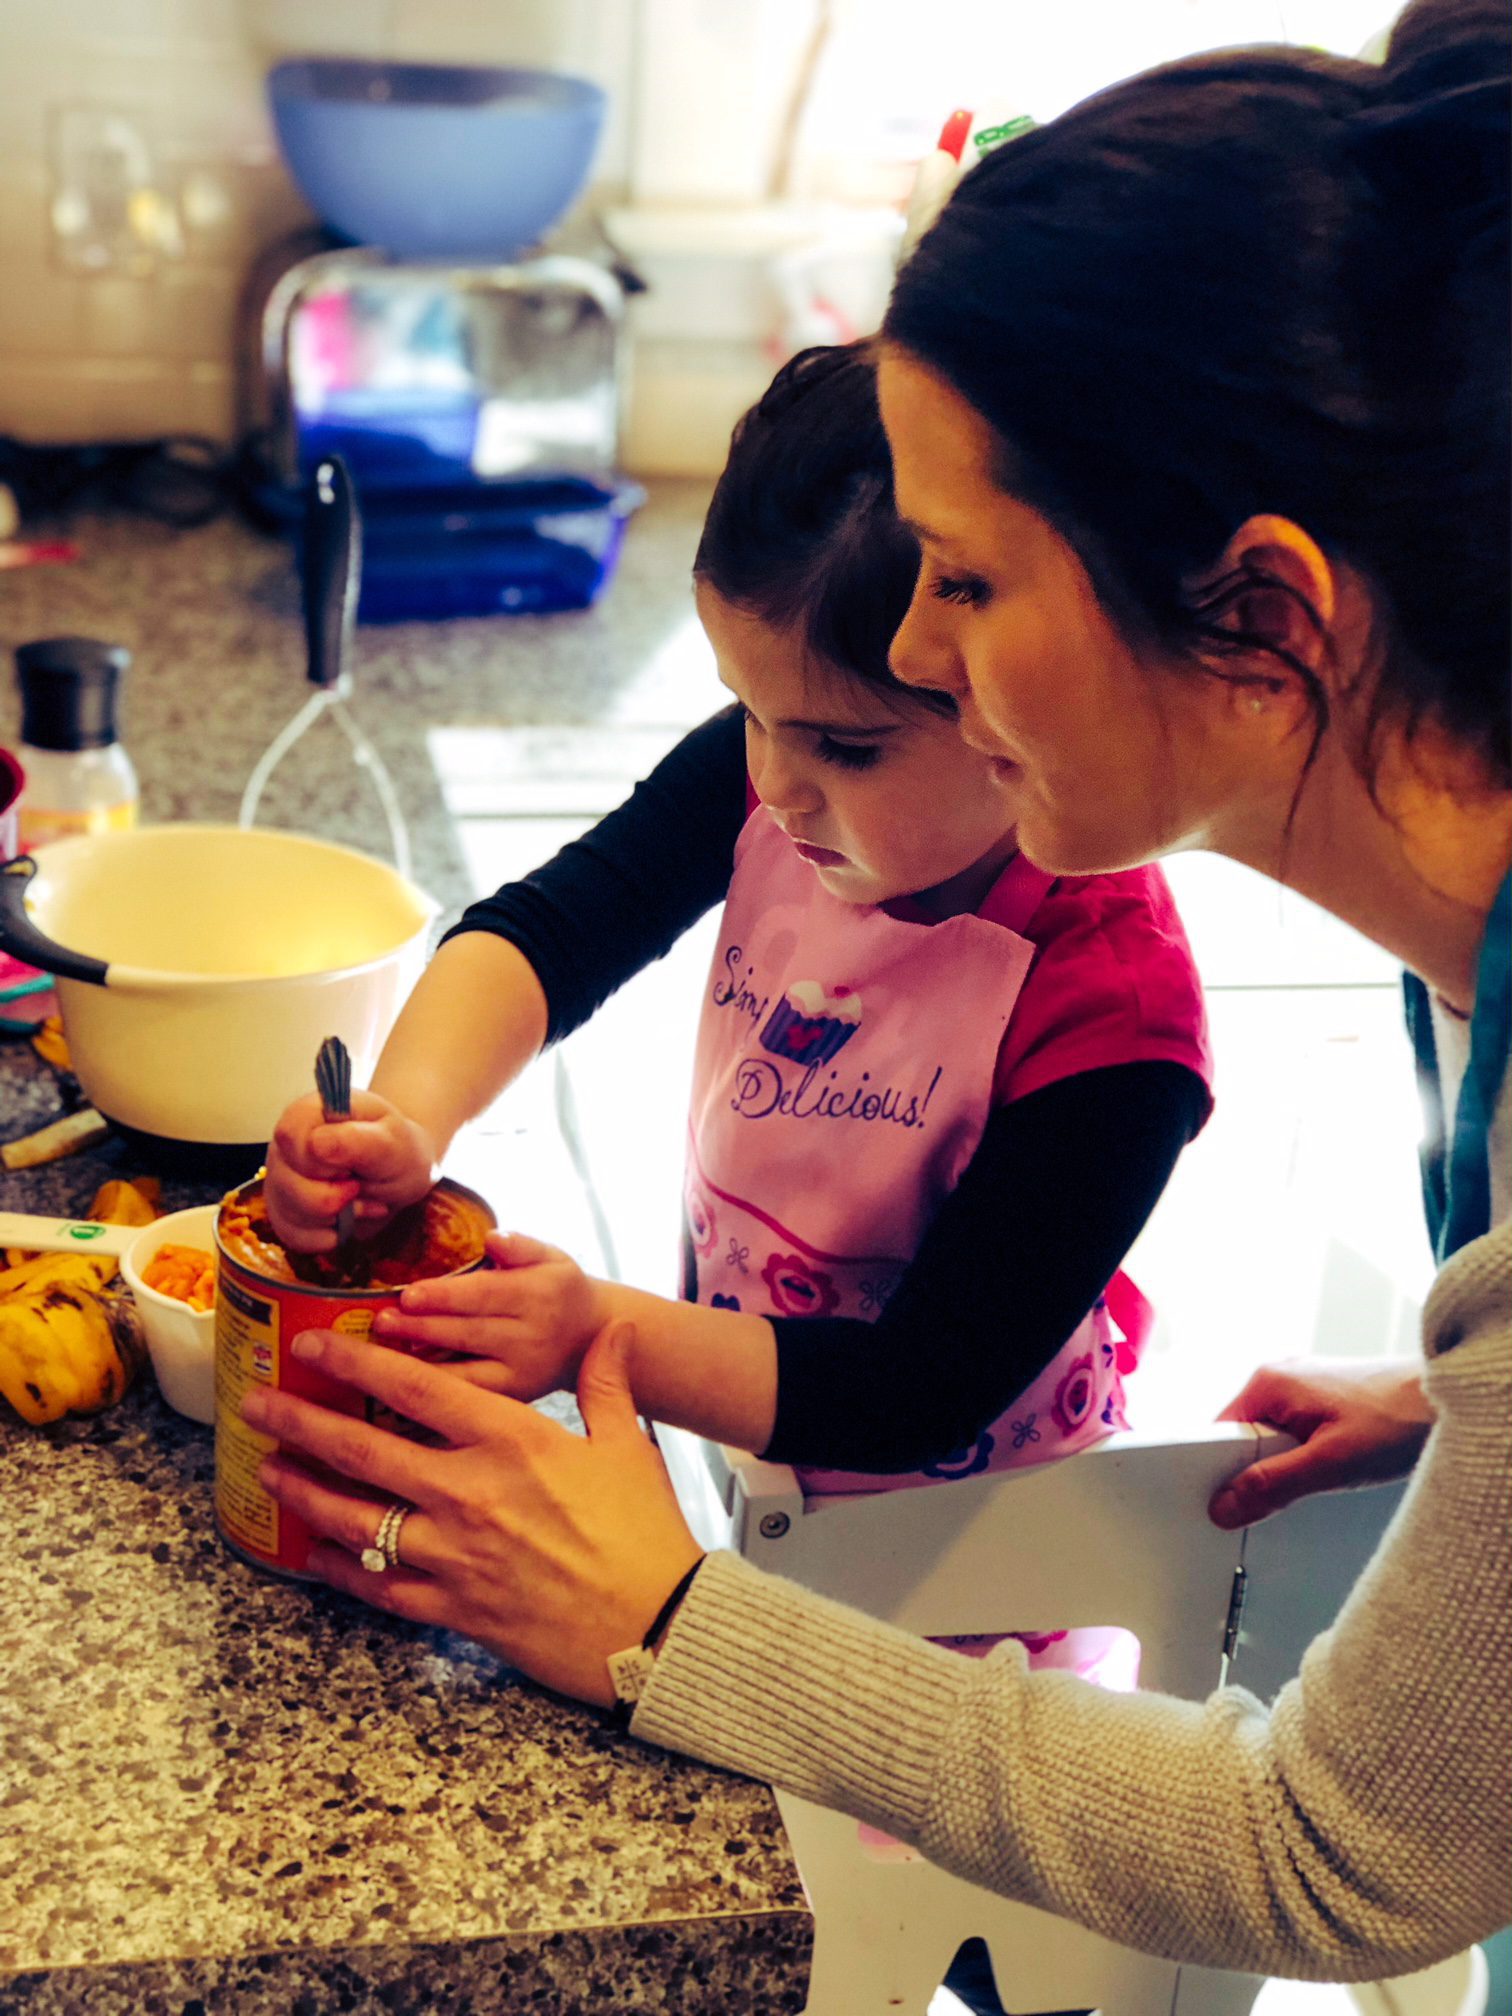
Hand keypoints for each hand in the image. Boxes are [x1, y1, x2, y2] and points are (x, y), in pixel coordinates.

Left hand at [241, 1320, 704, 1705]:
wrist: (657, 1626)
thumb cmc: (646, 1532)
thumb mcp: (628, 1444)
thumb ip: (606, 1383)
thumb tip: (613, 1332)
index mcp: (512, 1441)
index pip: (416, 1389)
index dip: (357, 1362)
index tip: (314, 1345)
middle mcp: (471, 1493)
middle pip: (365, 1450)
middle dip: (302, 1423)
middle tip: (257, 1404)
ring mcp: (456, 1555)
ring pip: (357, 1519)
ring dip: (306, 1492)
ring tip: (270, 1471)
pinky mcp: (454, 1608)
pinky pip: (380, 1586)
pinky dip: (342, 1569)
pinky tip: (313, 1554)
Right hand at [265, 1089, 437, 1251]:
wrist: (400, 1174)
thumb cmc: (396, 1151)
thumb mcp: (392, 1143)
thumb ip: (357, 1141)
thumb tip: (316, 1144)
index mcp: (307, 1113)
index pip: (290, 1137)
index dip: (322, 1161)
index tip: (351, 1165)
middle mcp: (286, 1145)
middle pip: (287, 1183)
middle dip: (334, 1196)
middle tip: (360, 1184)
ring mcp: (281, 1178)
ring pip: (289, 1213)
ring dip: (334, 1217)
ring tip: (358, 1200)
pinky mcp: (283, 1210)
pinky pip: (292, 1236)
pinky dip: (326, 1236)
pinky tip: (346, 1220)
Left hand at [373, 1232, 608, 1399]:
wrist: (592, 1338)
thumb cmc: (560, 1290)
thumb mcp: (553, 1259)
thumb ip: (522, 1246)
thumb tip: (491, 1238)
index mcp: (541, 1294)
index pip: (485, 1294)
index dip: (444, 1296)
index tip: (407, 1295)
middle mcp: (532, 1336)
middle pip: (469, 1332)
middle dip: (422, 1328)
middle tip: (381, 1322)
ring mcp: (523, 1372)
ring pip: (466, 1370)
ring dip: (421, 1362)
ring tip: (381, 1353)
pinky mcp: (514, 1398)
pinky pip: (469, 1396)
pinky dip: (436, 1392)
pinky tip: (401, 1384)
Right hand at [1209, 1359, 1433, 1529]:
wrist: (1448, 1397)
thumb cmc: (1399, 1417)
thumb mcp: (1328, 1464)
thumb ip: (1272, 1486)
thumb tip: (1225, 1506)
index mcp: (1267, 1383)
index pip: (1218, 1435)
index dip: (1223, 1473)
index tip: (1233, 1503)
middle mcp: (1279, 1377)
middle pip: (1244, 1438)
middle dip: (1263, 1471)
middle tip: (1296, 1486)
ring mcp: (1302, 1385)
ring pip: (1272, 1439)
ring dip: (1290, 1464)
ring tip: (1326, 1470)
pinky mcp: (1323, 1397)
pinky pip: (1295, 1433)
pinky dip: (1307, 1454)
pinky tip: (1334, 1462)